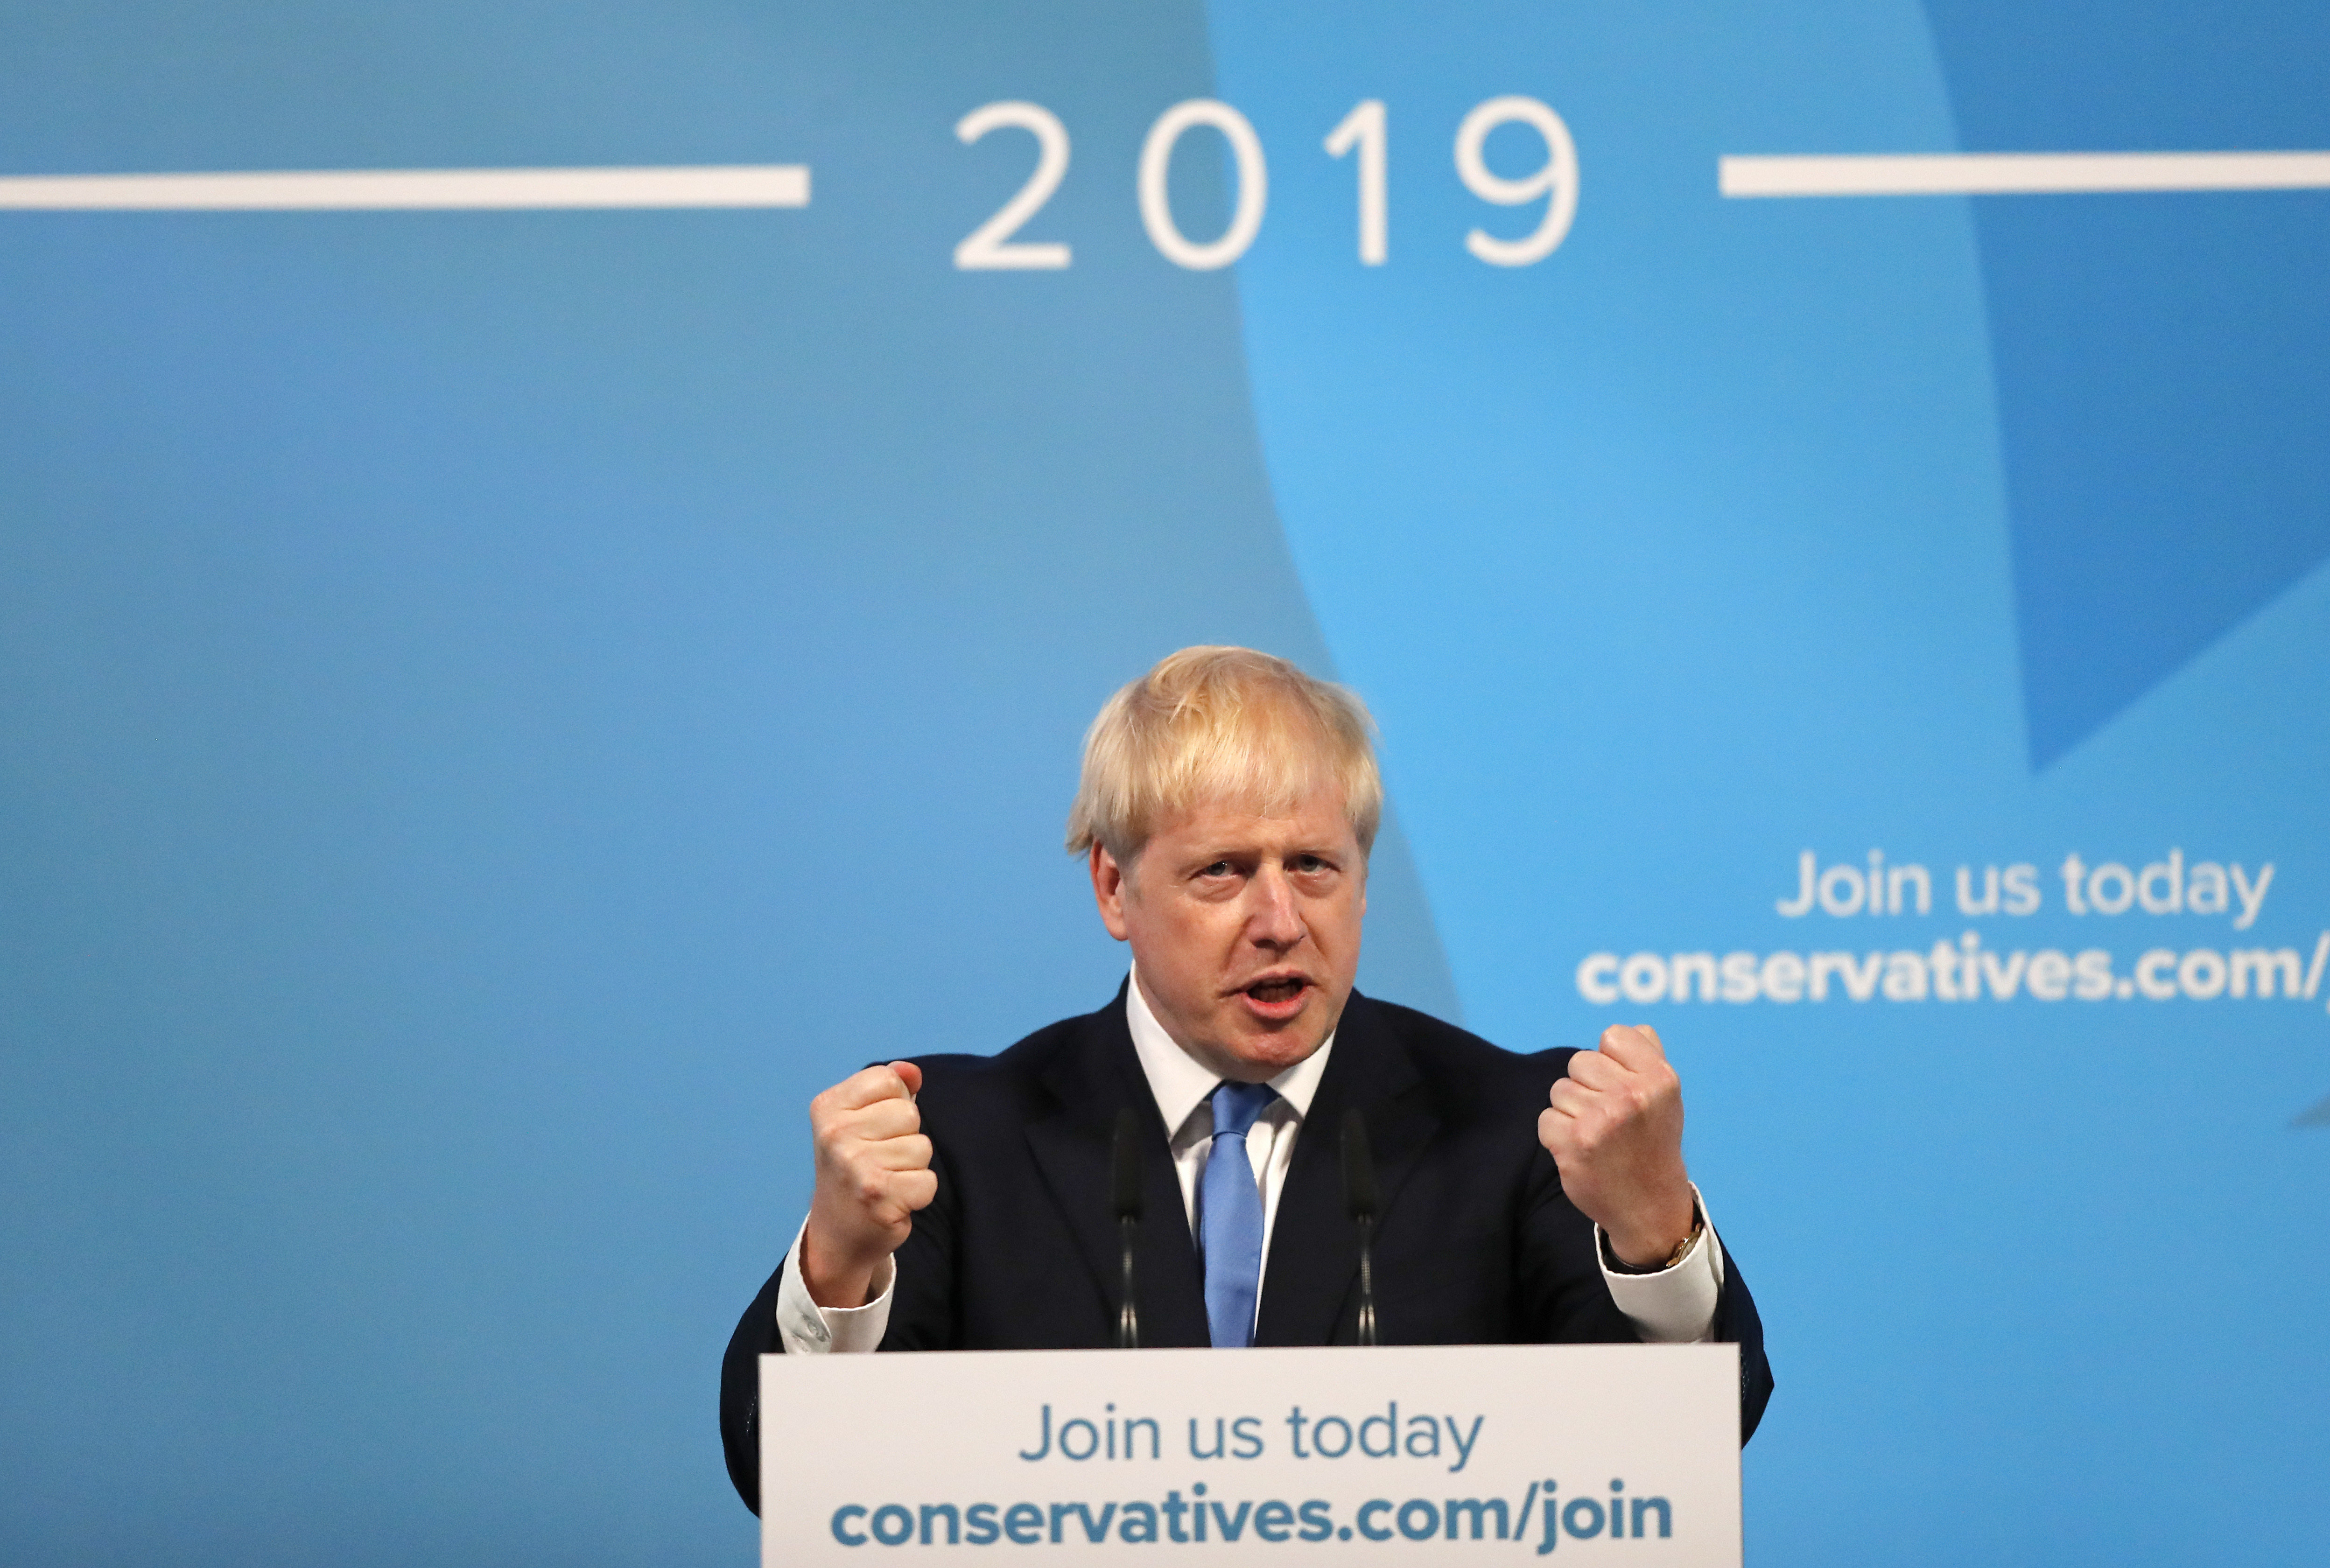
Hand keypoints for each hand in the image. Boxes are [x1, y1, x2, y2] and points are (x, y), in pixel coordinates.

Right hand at [801, 1061, 935, 1307]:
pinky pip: (928, 1181)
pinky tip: (895, 1199)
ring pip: (922, 1147)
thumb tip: (912, 1072)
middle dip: (906, 1136)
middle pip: (909, 1113)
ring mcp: (854, 1167)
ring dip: (913, 1166)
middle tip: (882, 1159)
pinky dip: (919, 1193)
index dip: (894, 1102)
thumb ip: (889, 1086)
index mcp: (828, 1107)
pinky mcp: (877, 1198)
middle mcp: (835, 1135)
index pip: (889, 1080)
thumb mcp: (861, 1118)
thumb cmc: (856, 1165)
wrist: (838, 1230)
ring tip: (887, 1179)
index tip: (874, 1128)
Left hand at [1537, 1024, 1695, 1268]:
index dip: (1611, 1060)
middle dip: (1588, 1086)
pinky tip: (1581, 1150)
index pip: (1612, 1035)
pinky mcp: (1573, 1144)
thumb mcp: (1665, 1096)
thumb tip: (1633, 1028)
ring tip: (1597, 1135)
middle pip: (1580, 1062)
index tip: (1622, 1086)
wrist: (1649, 1206)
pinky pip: (1546, 1119)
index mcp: (1659, 1079)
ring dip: (1572, 1111)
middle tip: (1610, 1117)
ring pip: (1560, 1089)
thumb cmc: (1652, 1142)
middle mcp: (1631, 1096)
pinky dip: (1558, 1134)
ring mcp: (1601, 1121)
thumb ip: (1649, 1055)